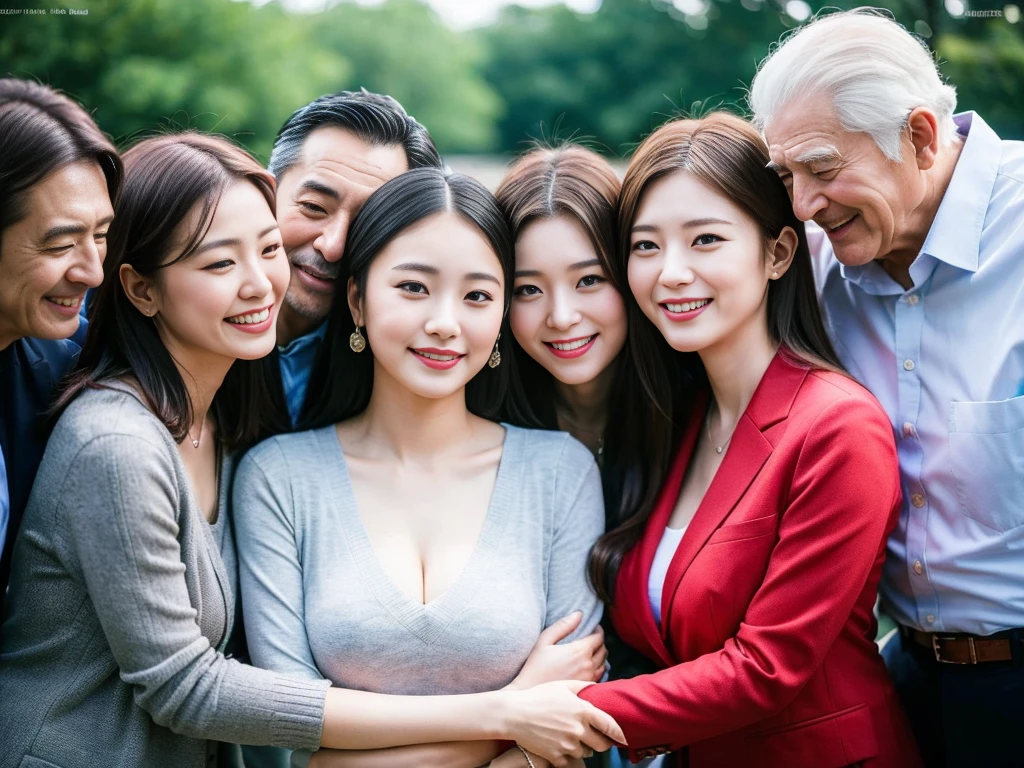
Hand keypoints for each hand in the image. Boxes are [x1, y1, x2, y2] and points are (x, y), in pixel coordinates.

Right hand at [500, 680, 624, 766]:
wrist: (515, 714)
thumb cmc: (538, 696)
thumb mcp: (563, 685)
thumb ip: (583, 685)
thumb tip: (598, 686)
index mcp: (583, 710)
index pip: (610, 726)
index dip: (619, 734)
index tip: (623, 738)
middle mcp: (578, 729)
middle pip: (602, 745)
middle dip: (602, 742)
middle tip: (596, 738)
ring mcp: (567, 745)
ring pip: (586, 753)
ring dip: (584, 747)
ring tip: (573, 737)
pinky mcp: (556, 756)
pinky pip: (570, 761)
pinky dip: (568, 755)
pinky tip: (560, 744)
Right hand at [509, 612, 606, 689]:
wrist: (531, 693)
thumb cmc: (535, 666)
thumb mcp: (545, 640)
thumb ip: (563, 625)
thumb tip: (579, 613)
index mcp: (580, 651)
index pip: (599, 637)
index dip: (598, 630)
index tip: (593, 627)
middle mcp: (588, 665)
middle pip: (603, 650)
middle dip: (599, 642)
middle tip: (591, 639)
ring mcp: (589, 679)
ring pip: (604, 663)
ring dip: (600, 656)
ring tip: (590, 652)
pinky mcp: (587, 690)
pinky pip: (600, 676)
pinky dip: (597, 669)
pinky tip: (587, 667)